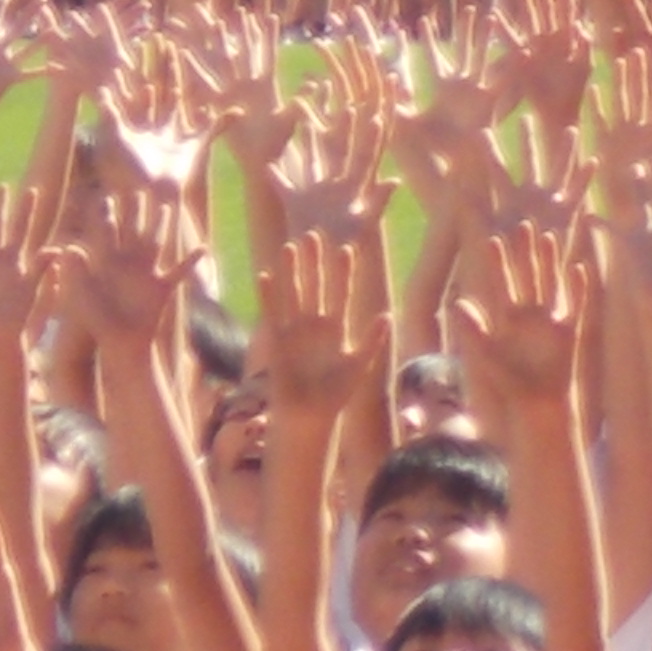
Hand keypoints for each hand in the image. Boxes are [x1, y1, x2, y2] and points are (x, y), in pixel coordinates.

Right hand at [253, 226, 379, 419]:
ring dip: (291, 271)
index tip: (346, 249)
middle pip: (315, 286)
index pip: (340, 292)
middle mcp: (314, 324)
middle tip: (313, 234)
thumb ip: (372, 341)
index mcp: (336, 327)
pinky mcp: (278, 341)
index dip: (342, 272)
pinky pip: (272, 313)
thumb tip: (386, 316)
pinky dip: (269, 295)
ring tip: (289, 246)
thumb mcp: (360, 365)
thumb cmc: (336, 396)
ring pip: (293, 293)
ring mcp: (294, 331)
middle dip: (314, 262)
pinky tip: (266, 276)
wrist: (310, 416)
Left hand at [444, 221, 584, 419]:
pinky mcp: (568, 330)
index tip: (492, 240)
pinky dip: (578, 288)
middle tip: (522, 225)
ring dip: (549, 261)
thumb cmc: (509, 383)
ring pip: (550, 283)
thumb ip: (472, 330)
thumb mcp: (486, 356)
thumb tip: (456, 304)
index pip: (501, 284)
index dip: (498, 263)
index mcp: (506, 318)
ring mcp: (550, 319)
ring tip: (548, 236)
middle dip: (525, 252)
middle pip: (527, 276)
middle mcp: (529, 314)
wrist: (536, 404)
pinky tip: (578, 269)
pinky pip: (575, 304)